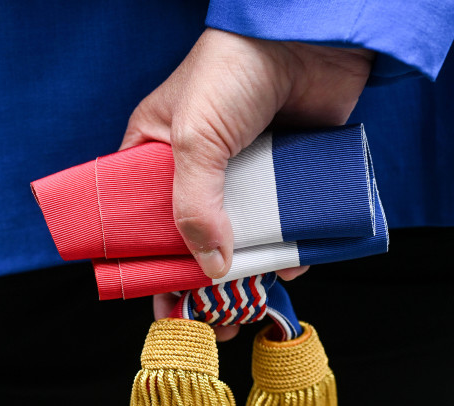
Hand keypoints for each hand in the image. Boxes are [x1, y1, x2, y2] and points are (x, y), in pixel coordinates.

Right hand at [123, 28, 373, 338]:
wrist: (308, 36)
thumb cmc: (233, 70)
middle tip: (210, 322)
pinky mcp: (289, 173)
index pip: (145, 220)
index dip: (151, 263)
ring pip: (245, 236)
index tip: (161, 303)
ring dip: (248, 275)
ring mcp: (248, 173)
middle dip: (202, 282)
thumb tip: (207, 268)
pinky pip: (287, 222)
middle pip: (198, 237)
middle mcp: (203, 168)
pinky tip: (290, 269)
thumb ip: (194, 207)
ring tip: (247, 311)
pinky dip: (290, 248)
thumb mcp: (195, 141)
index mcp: (158, 153)